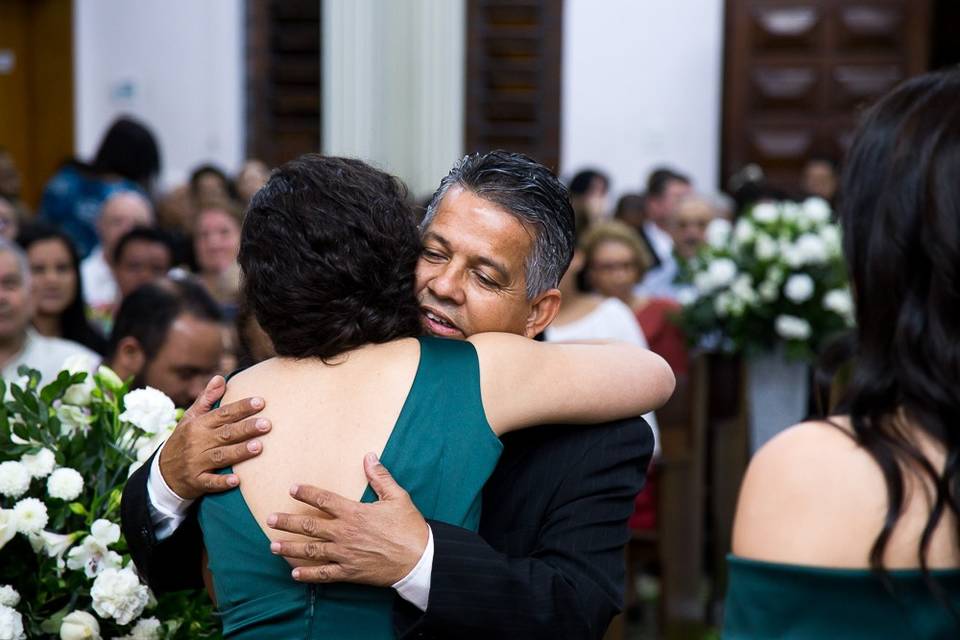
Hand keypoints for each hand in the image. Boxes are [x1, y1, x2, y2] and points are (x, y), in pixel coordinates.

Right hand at [158, 376, 270, 499]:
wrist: (163, 473)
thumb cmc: (183, 440)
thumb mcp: (190, 418)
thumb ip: (207, 399)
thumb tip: (221, 378)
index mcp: (198, 425)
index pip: (223, 414)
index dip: (241, 408)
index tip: (261, 402)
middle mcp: (198, 442)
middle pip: (225, 433)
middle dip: (246, 428)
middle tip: (267, 424)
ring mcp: (196, 463)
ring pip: (220, 456)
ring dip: (239, 452)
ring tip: (258, 447)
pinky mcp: (197, 481)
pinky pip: (210, 482)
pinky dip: (222, 482)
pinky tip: (237, 480)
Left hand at [267, 453, 428, 585]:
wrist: (419, 559)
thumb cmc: (409, 527)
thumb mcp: (398, 497)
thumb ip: (380, 476)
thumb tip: (369, 456)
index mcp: (355, 513)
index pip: (324, 499)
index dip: (306, 493)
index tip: (292, 488)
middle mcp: (345, 533)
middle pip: (309, 526)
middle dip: (287, 522)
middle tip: (269, 519)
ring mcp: (345, 554)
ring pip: (311, 550)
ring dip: (290, 548)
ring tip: (273, 546)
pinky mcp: (349, 572)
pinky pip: (324, 575)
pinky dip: (308, 575)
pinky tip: (294, 573)